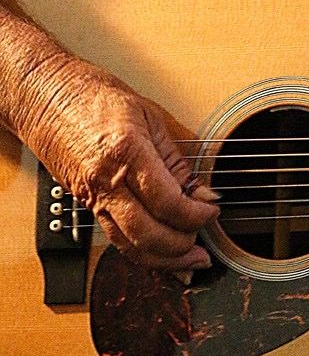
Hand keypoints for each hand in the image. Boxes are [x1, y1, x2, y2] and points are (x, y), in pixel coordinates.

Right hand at [20, 54, 218, 272]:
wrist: (49, 96)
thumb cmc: (96, 96)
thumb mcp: (149, 116)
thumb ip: (176, 158)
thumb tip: (200, 189)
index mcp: (126, 151)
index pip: (166, 200)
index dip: (195, 213)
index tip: (212, 210)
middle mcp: (106, 180)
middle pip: (147, 232)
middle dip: (181, 246)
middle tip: (204, 243)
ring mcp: (92, 196)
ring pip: (128, 245)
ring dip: (162, 259)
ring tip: (189, 259)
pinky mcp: (86, 204)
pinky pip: (115, 238)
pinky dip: (141, 251)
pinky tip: (160, 252)